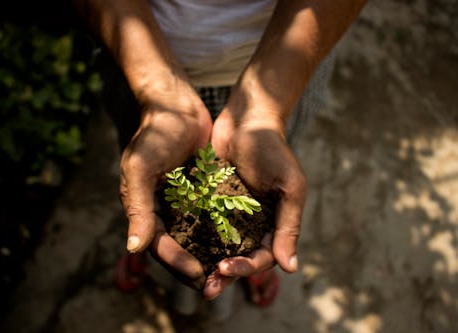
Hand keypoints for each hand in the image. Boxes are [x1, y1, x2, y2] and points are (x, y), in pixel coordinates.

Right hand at [120, 85, 211, 289]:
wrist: (176, 105)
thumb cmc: (155, 134)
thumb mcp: (141, 168)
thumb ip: (139, 208)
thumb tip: (134, 249)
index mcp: (143, 207)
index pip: (159, 244)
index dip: (176, 261)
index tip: (197, 273)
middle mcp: (162, 209)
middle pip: (177, 246)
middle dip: (193, 266)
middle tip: (214, 283)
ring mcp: (182, 201)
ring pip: (195, 236)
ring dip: (208, 254)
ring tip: (228, 270)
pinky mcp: (201, 191)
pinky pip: (209, 217)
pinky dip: (219, 232)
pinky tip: (237, 243)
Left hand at [205, 99, 306, 298]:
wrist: (247, 119)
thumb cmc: (274, 150)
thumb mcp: (289, 187)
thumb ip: (289, 226)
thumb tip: (290, 268)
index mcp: (271, 224)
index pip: (261, 257)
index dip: (245, 267)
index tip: (225, 267)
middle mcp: (249, 223)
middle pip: (237, 258)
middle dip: (223, 275)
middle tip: (206, 290)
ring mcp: (227, 213)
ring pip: (216, 246)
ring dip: (205, 262)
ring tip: (190, 276)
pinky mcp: (208, 200)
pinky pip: (200, 223)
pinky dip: (191, 237)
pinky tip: (177, 247)